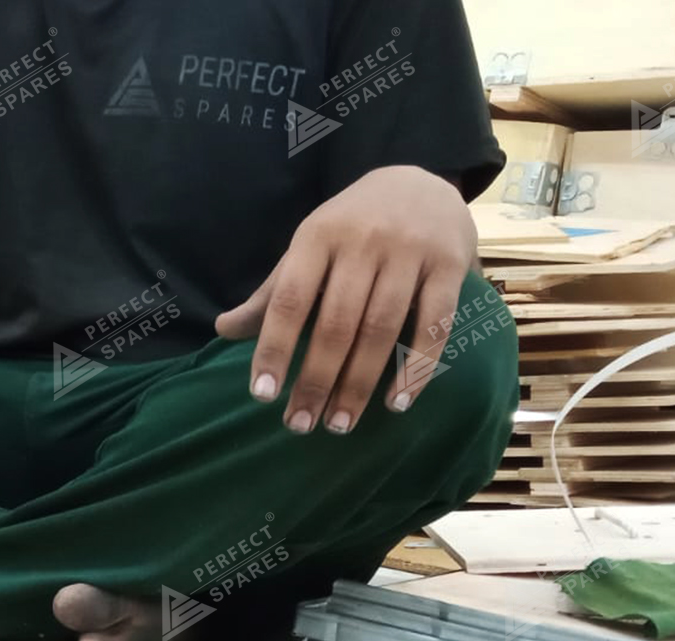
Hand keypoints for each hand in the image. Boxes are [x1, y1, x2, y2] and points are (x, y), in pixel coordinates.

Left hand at [215, 165, 476, 432]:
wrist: (420, 181)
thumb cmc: (351, 227)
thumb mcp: (308, 248)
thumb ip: (272, 293)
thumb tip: (223, 330)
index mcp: (317, 237)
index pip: (290, 300)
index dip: (274, 348)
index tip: (263, 395)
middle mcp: (363, 242)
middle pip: (336, 323)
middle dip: (316, 379)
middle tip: (300, 425)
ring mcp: (410, 252)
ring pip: (382, 328)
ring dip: (360, 383)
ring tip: (340, 424)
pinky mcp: (451, 265)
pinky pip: (434, 324)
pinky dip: (417, 367)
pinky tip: (397, 402)